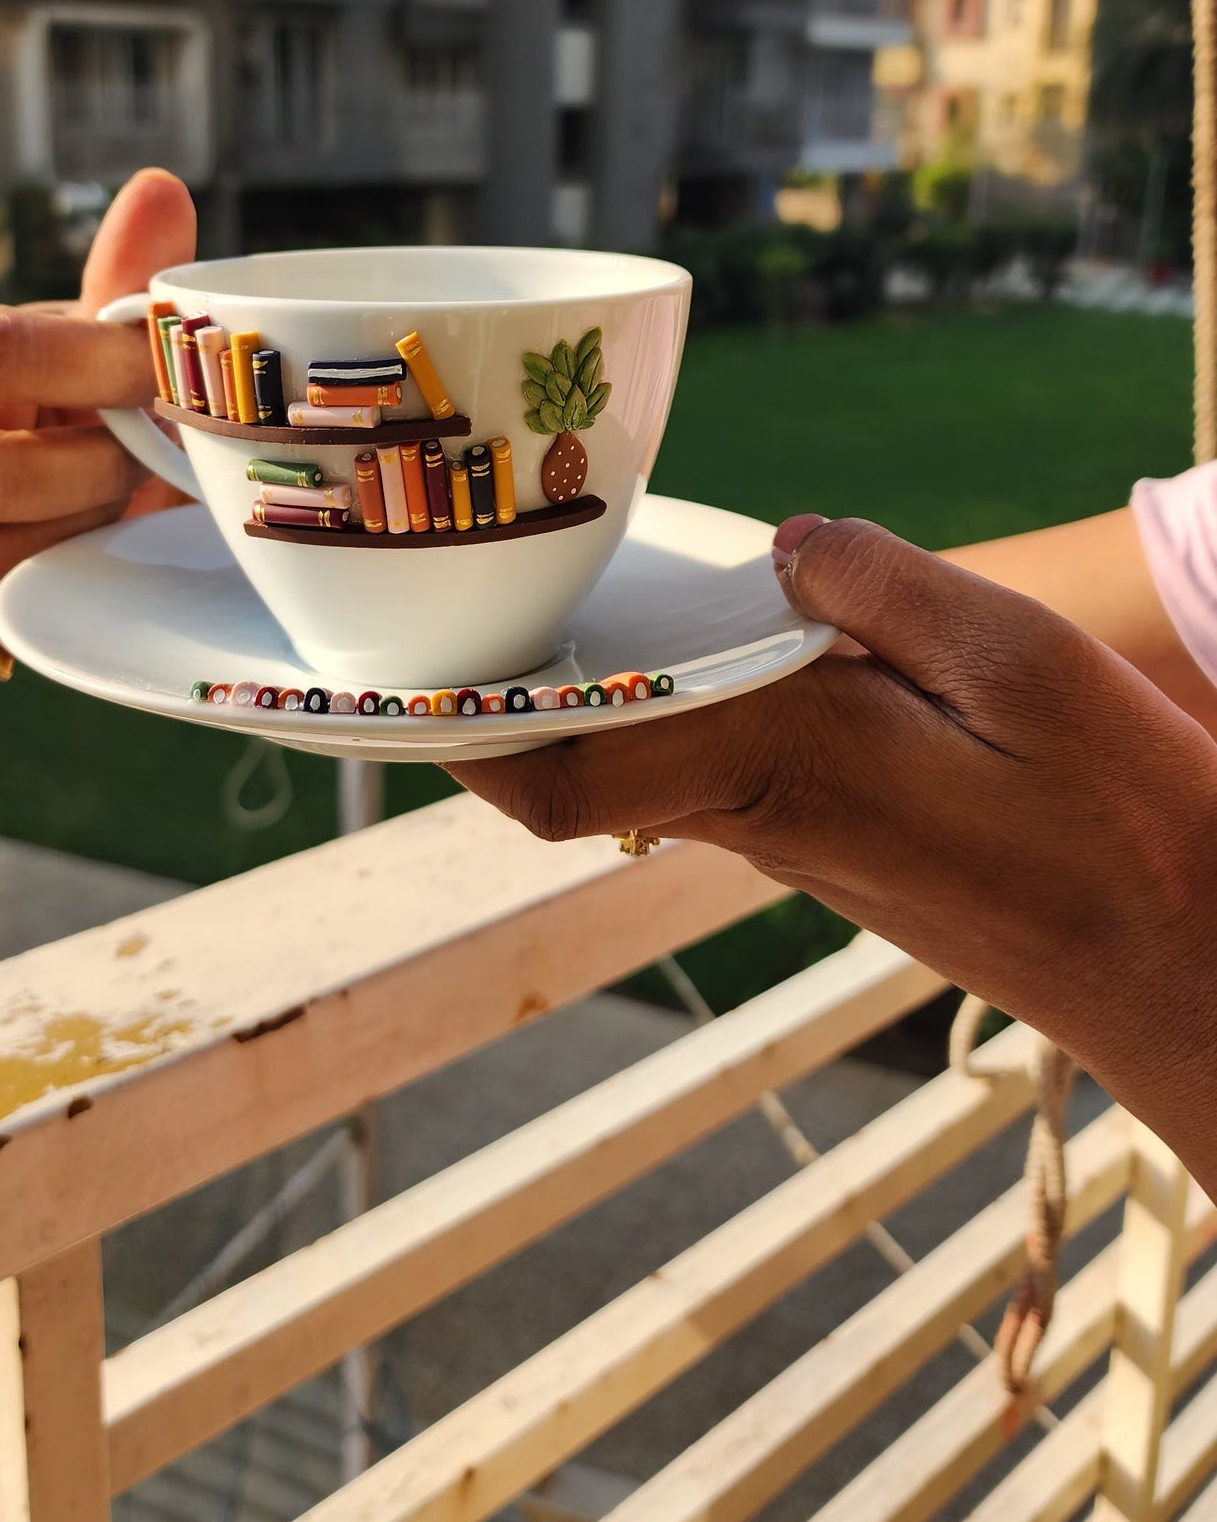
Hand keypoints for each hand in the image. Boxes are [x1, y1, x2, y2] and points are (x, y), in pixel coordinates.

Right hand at [0, 167, 196, 649]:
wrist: (77, 486)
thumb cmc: (84, 400)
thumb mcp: (104, 341)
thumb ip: (127, 277)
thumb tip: (159, 187)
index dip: (85, 366)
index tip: (158, 374)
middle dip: (78, 471)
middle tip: (140, 457)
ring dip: (71, 533)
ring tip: (119, 503)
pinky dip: (57, 588)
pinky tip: (99, 555)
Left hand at [455, 516, 1216, 1184]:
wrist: (1195, 976)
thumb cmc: (1131, 829)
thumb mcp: (1028, 670)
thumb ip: (892, 593)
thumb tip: (788, 545)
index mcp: (789, 770)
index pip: (572, 776)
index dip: (465, 734)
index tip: (385, 682)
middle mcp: (770, 818)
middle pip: (585, 767)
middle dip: (503, 694)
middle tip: (448, 588)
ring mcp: (806, 842)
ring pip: (653, 765)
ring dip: (590, 692)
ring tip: (551, 580)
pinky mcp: (848, 842)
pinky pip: (725, 765)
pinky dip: (683, 702)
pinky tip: (709, 627)